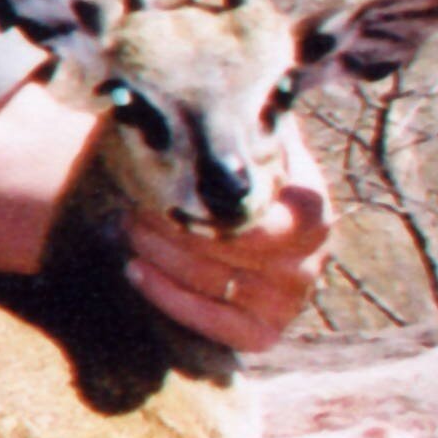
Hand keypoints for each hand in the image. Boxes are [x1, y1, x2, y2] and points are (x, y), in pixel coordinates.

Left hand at [124, 137, 332, 351]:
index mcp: (311, 206)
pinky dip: (168, 296)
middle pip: (232, 245)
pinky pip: (213, 322)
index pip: (265, 211)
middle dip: (176, 223)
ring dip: (161, 253)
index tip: (173, 184)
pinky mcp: (263, 333)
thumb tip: (212, 104)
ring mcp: (290, 299)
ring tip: (126, 226)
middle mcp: (311, 257)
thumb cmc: (231, 174)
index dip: (215, 205)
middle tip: (133, 204)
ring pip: (214, 279)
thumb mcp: (243, 143)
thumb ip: (237, 127)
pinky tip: (134, 269)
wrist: (234, 222)